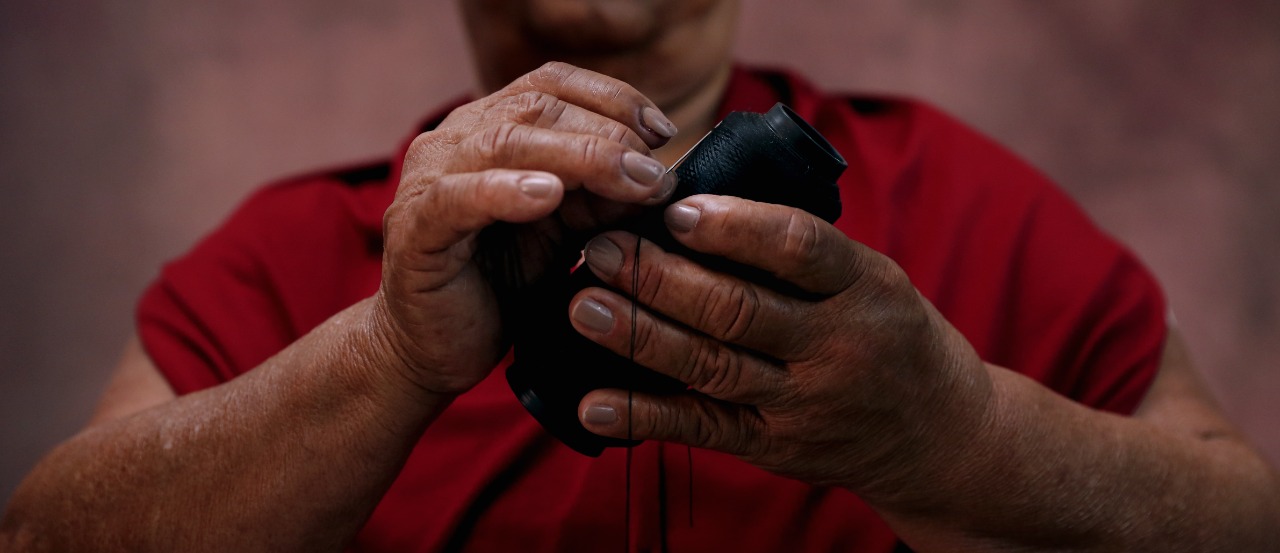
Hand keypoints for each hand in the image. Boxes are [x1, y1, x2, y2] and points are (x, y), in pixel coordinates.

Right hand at [375, 62, 678, 396]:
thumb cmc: (500, 285)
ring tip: (626, 180)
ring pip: (504, 142)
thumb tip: (660, 176)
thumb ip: (600, 198)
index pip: (551, 83)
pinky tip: (547, 195)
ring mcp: (427, 179)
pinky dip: (505, 190)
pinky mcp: (413, 228)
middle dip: (607, 135)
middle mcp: (454, 139)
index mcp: (488, 127)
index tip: (664, 132)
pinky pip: (457, 197)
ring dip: (577, 157)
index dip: (613, 98)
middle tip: (656, 174)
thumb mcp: (565, 233)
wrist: (436, 349)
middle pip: (536, 106)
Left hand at [570, 195, 994, 502]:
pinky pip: (704, 430)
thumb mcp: (871, 279)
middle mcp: (837, 347)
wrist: (938, 435)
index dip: (734, 228)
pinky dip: (646, 416)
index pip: (800, 248)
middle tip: (600, 248)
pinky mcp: (776, 448)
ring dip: (641, 337)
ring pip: (712, 367)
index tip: (675, 208)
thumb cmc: (887, 334)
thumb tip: (692, 206)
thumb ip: (801, 253)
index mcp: (864, 288)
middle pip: (739, 309)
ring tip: (584, 306)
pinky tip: (594, 403)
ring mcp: (804, 404)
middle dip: (661, 278)